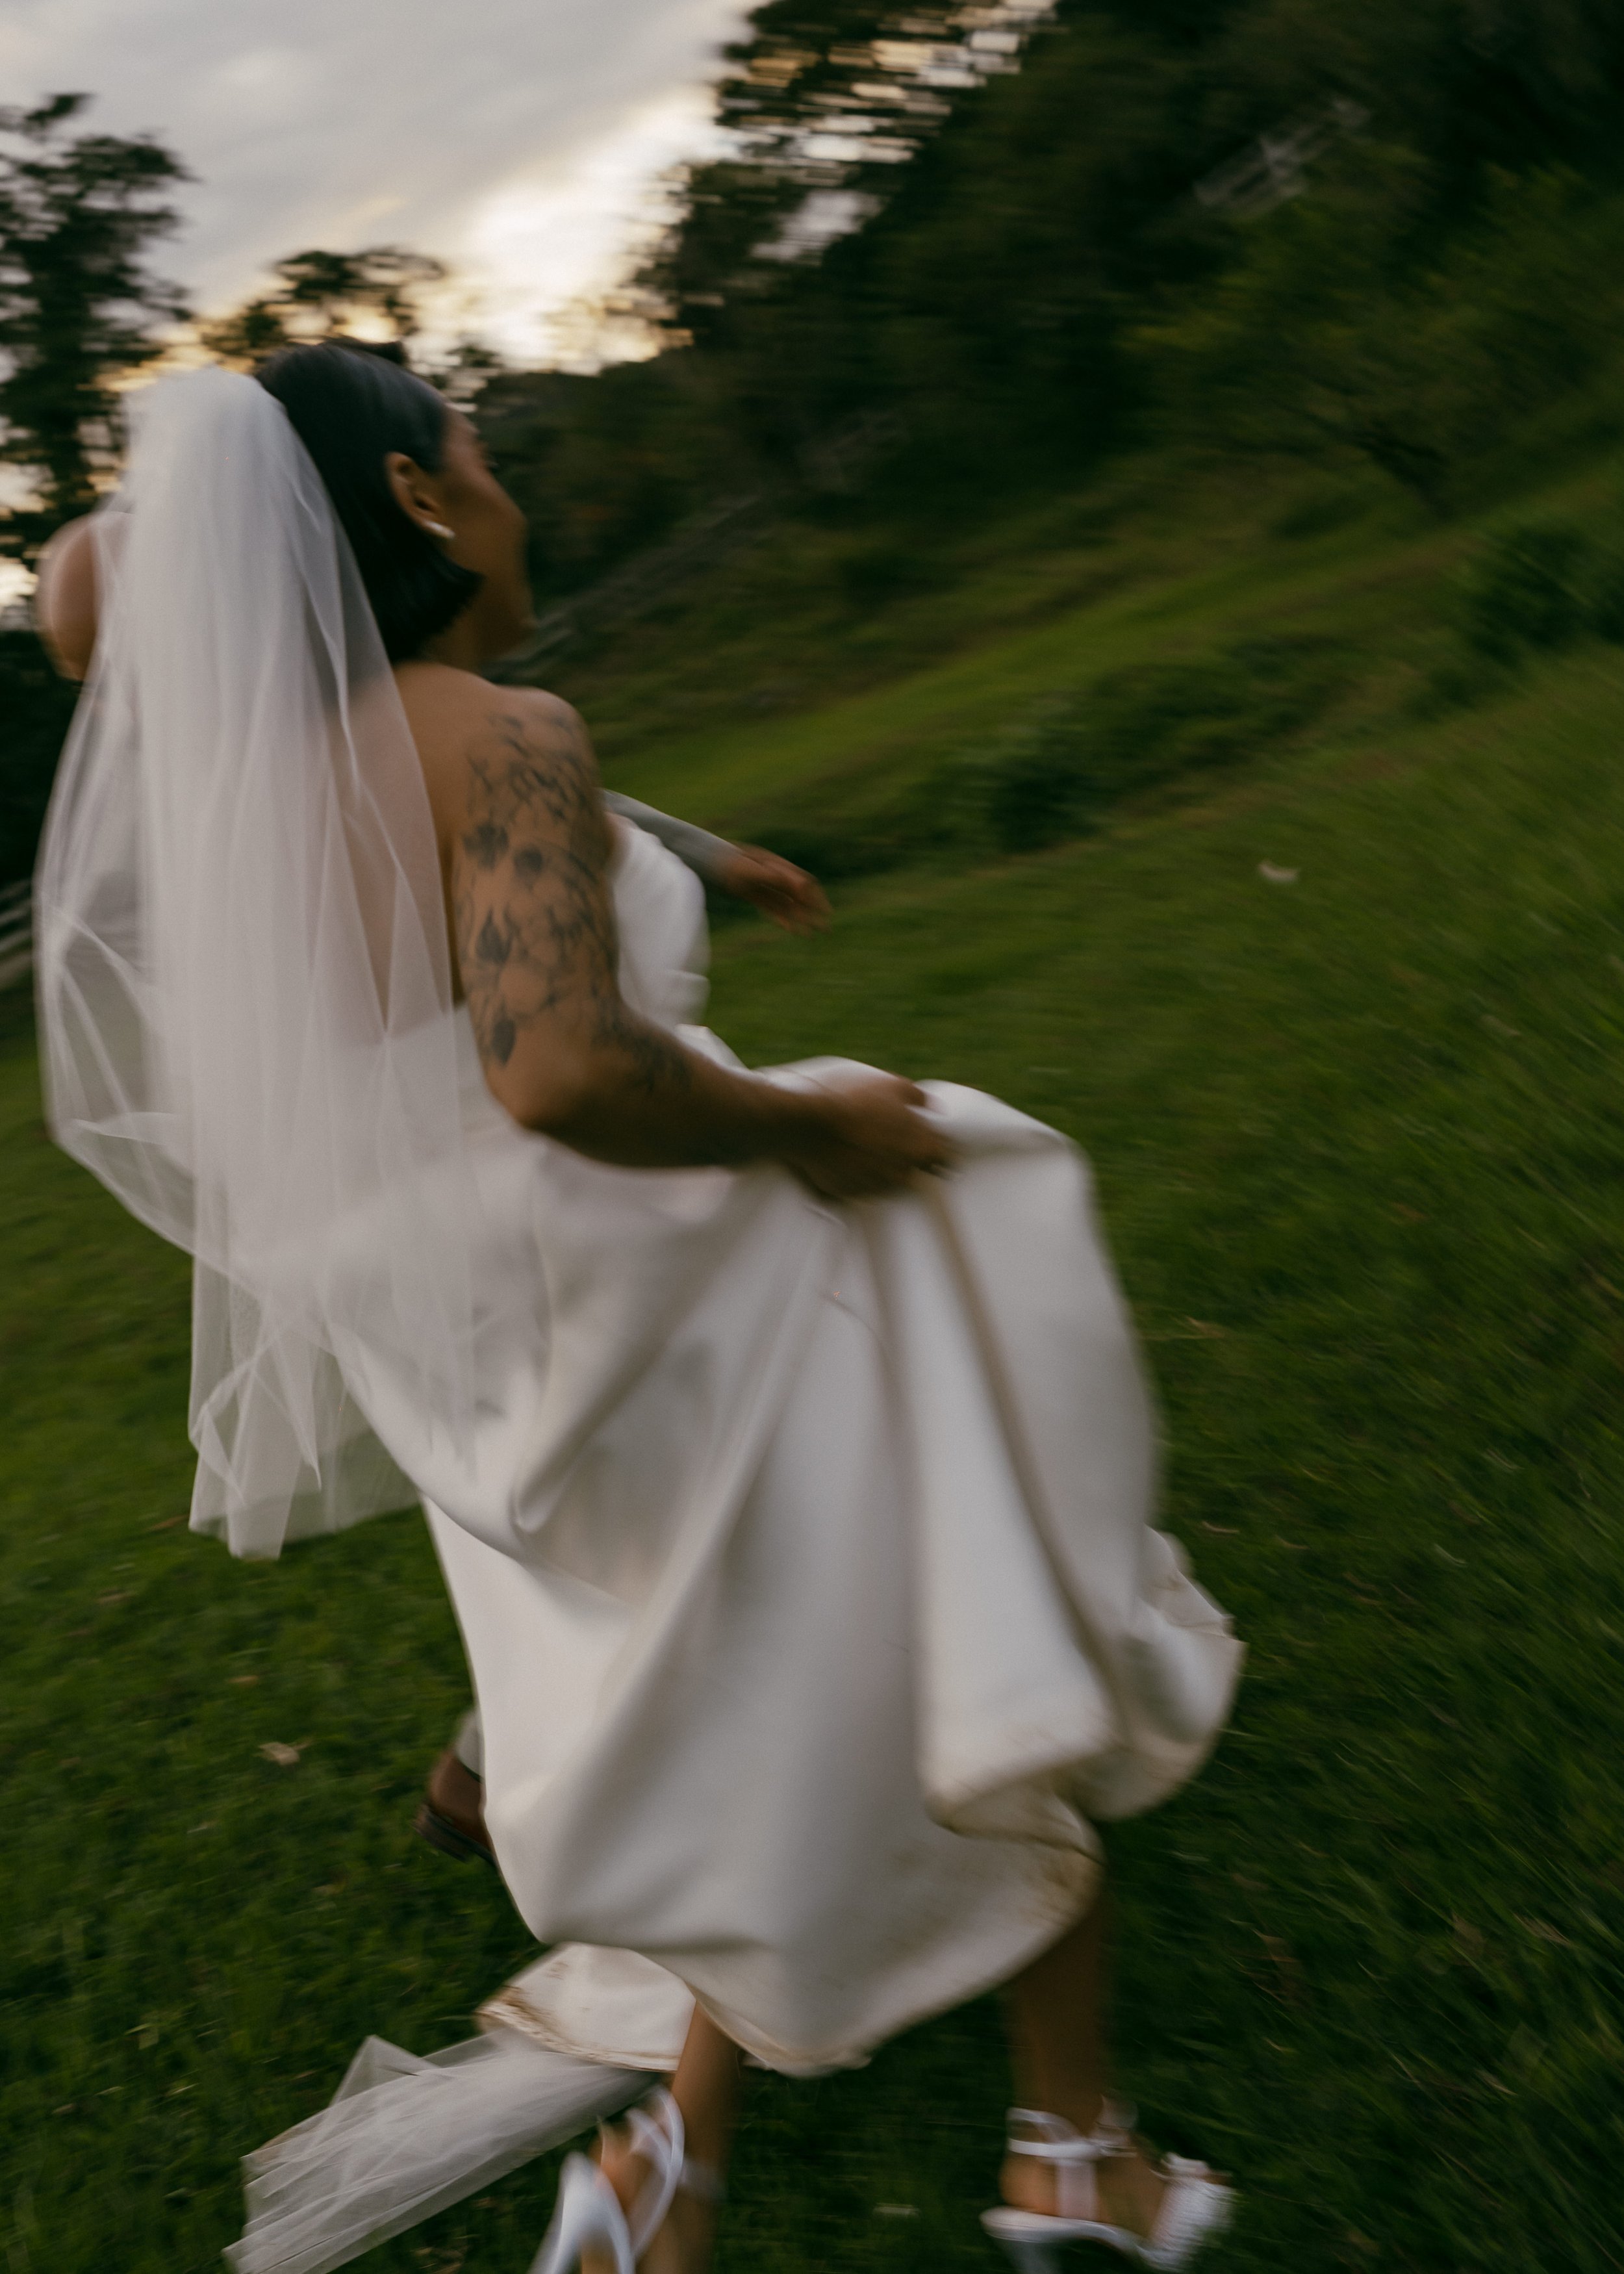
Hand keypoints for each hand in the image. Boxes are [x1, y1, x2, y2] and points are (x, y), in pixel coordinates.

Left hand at [714, 844, 830, 934]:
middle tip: (825, 929)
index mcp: (780, 868)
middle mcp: (775, 877)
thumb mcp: (753, 870)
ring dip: (799, 919)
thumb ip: (776, 878)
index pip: (805, 885)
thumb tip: (800, 887)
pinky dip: (782, 918)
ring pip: (787, 906)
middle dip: (813, 913)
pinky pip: (772, 908)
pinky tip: (790, 929)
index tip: (827, 913)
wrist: (710, 861)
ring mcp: (765, 887)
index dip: (817, 899)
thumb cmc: (732, 862)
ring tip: (809, 935)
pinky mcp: (754, 895)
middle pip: (799, 898)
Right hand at [782, 1073, 956, 1200]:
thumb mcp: (894, 1086)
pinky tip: (855, 1161)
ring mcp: (875, 1187)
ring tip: (877, 1151)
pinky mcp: (851, 1193)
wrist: (813, 1127)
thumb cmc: (856, 1104)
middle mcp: (901, 1174)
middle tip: (903, 1145)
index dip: (944, 1151)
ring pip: (890, 1181)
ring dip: (888, 1169)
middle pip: (916, 1171)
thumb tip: (931, 1106)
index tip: (941, 1147)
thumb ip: (918, 1097)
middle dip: (914, 1160)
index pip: (943, 1157)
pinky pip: (864, 1187)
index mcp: (918, 1149)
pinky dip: (863, 1176)